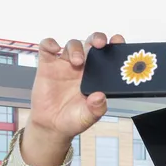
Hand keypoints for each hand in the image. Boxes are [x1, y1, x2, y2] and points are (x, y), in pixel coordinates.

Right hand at [22, 32, 124, 165]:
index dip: (114, 46)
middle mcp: (82, 67)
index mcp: (97, 76)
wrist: (51, 126)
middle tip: (99, 44)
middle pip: (91, 44)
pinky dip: (49, 43)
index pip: (108, 55)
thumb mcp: (89, 118)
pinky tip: (54, 49)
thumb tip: (100, 97)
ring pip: (73, 44)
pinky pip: (47, 47)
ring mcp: (65, 65)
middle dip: (97, 39)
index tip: (119, 42)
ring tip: (77, 62)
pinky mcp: (47, 66)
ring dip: (76, 48)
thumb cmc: (73, 119)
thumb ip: (97, 108)